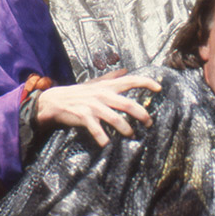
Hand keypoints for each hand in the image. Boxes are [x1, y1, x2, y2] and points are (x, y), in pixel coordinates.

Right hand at [36, 69, 161, 145]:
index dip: (146, 82)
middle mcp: (102, 94)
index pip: (130, 80)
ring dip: (126, 129)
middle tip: (149, 123)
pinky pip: (97, 130)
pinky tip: (108, 145)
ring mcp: (93, 106)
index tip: (160, 88)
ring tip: (132, 135)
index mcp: (107, 86)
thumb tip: (126, 70)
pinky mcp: (84, 116)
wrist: (54, 101)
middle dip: (141, 114)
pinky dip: (103, 138)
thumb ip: (112, 77)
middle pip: (128, 104)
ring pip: (115, 119)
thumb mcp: (95, 83)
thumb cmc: (79, 93)